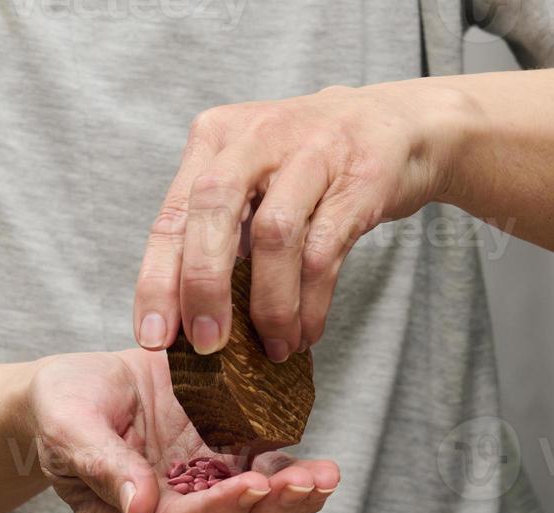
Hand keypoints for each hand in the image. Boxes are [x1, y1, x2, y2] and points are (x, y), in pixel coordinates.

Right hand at [28, 349, 338, 512]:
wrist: (74, 388)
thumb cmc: (62, 405)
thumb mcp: (69, 426)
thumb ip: (104, 467)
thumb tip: (140, 511)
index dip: (218, 511)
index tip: (253, 485)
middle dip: (271, 511)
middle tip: (309, 483)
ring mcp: (195, 498)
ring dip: (291, 502)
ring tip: (326, 476)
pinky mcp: (216, 472)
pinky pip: (259, 484)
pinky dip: (289, 479)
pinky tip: (318, 467)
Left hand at [133, 81, 463, 358]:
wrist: (400, 123)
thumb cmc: (308, 166)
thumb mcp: (250, 181)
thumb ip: (214, 232)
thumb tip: (183, 318)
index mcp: (214, 139)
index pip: (171, 216)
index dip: (157, 282)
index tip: (153, 337)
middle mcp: (255, 136)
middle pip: (212, 213)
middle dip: (203, 289)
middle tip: (207, 346)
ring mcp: (310, 151)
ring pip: (274, 235)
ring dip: (270, 305)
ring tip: (273, 347)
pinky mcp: (358, 177)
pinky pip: (324, 251)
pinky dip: (312, 302)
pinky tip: (306, 331)